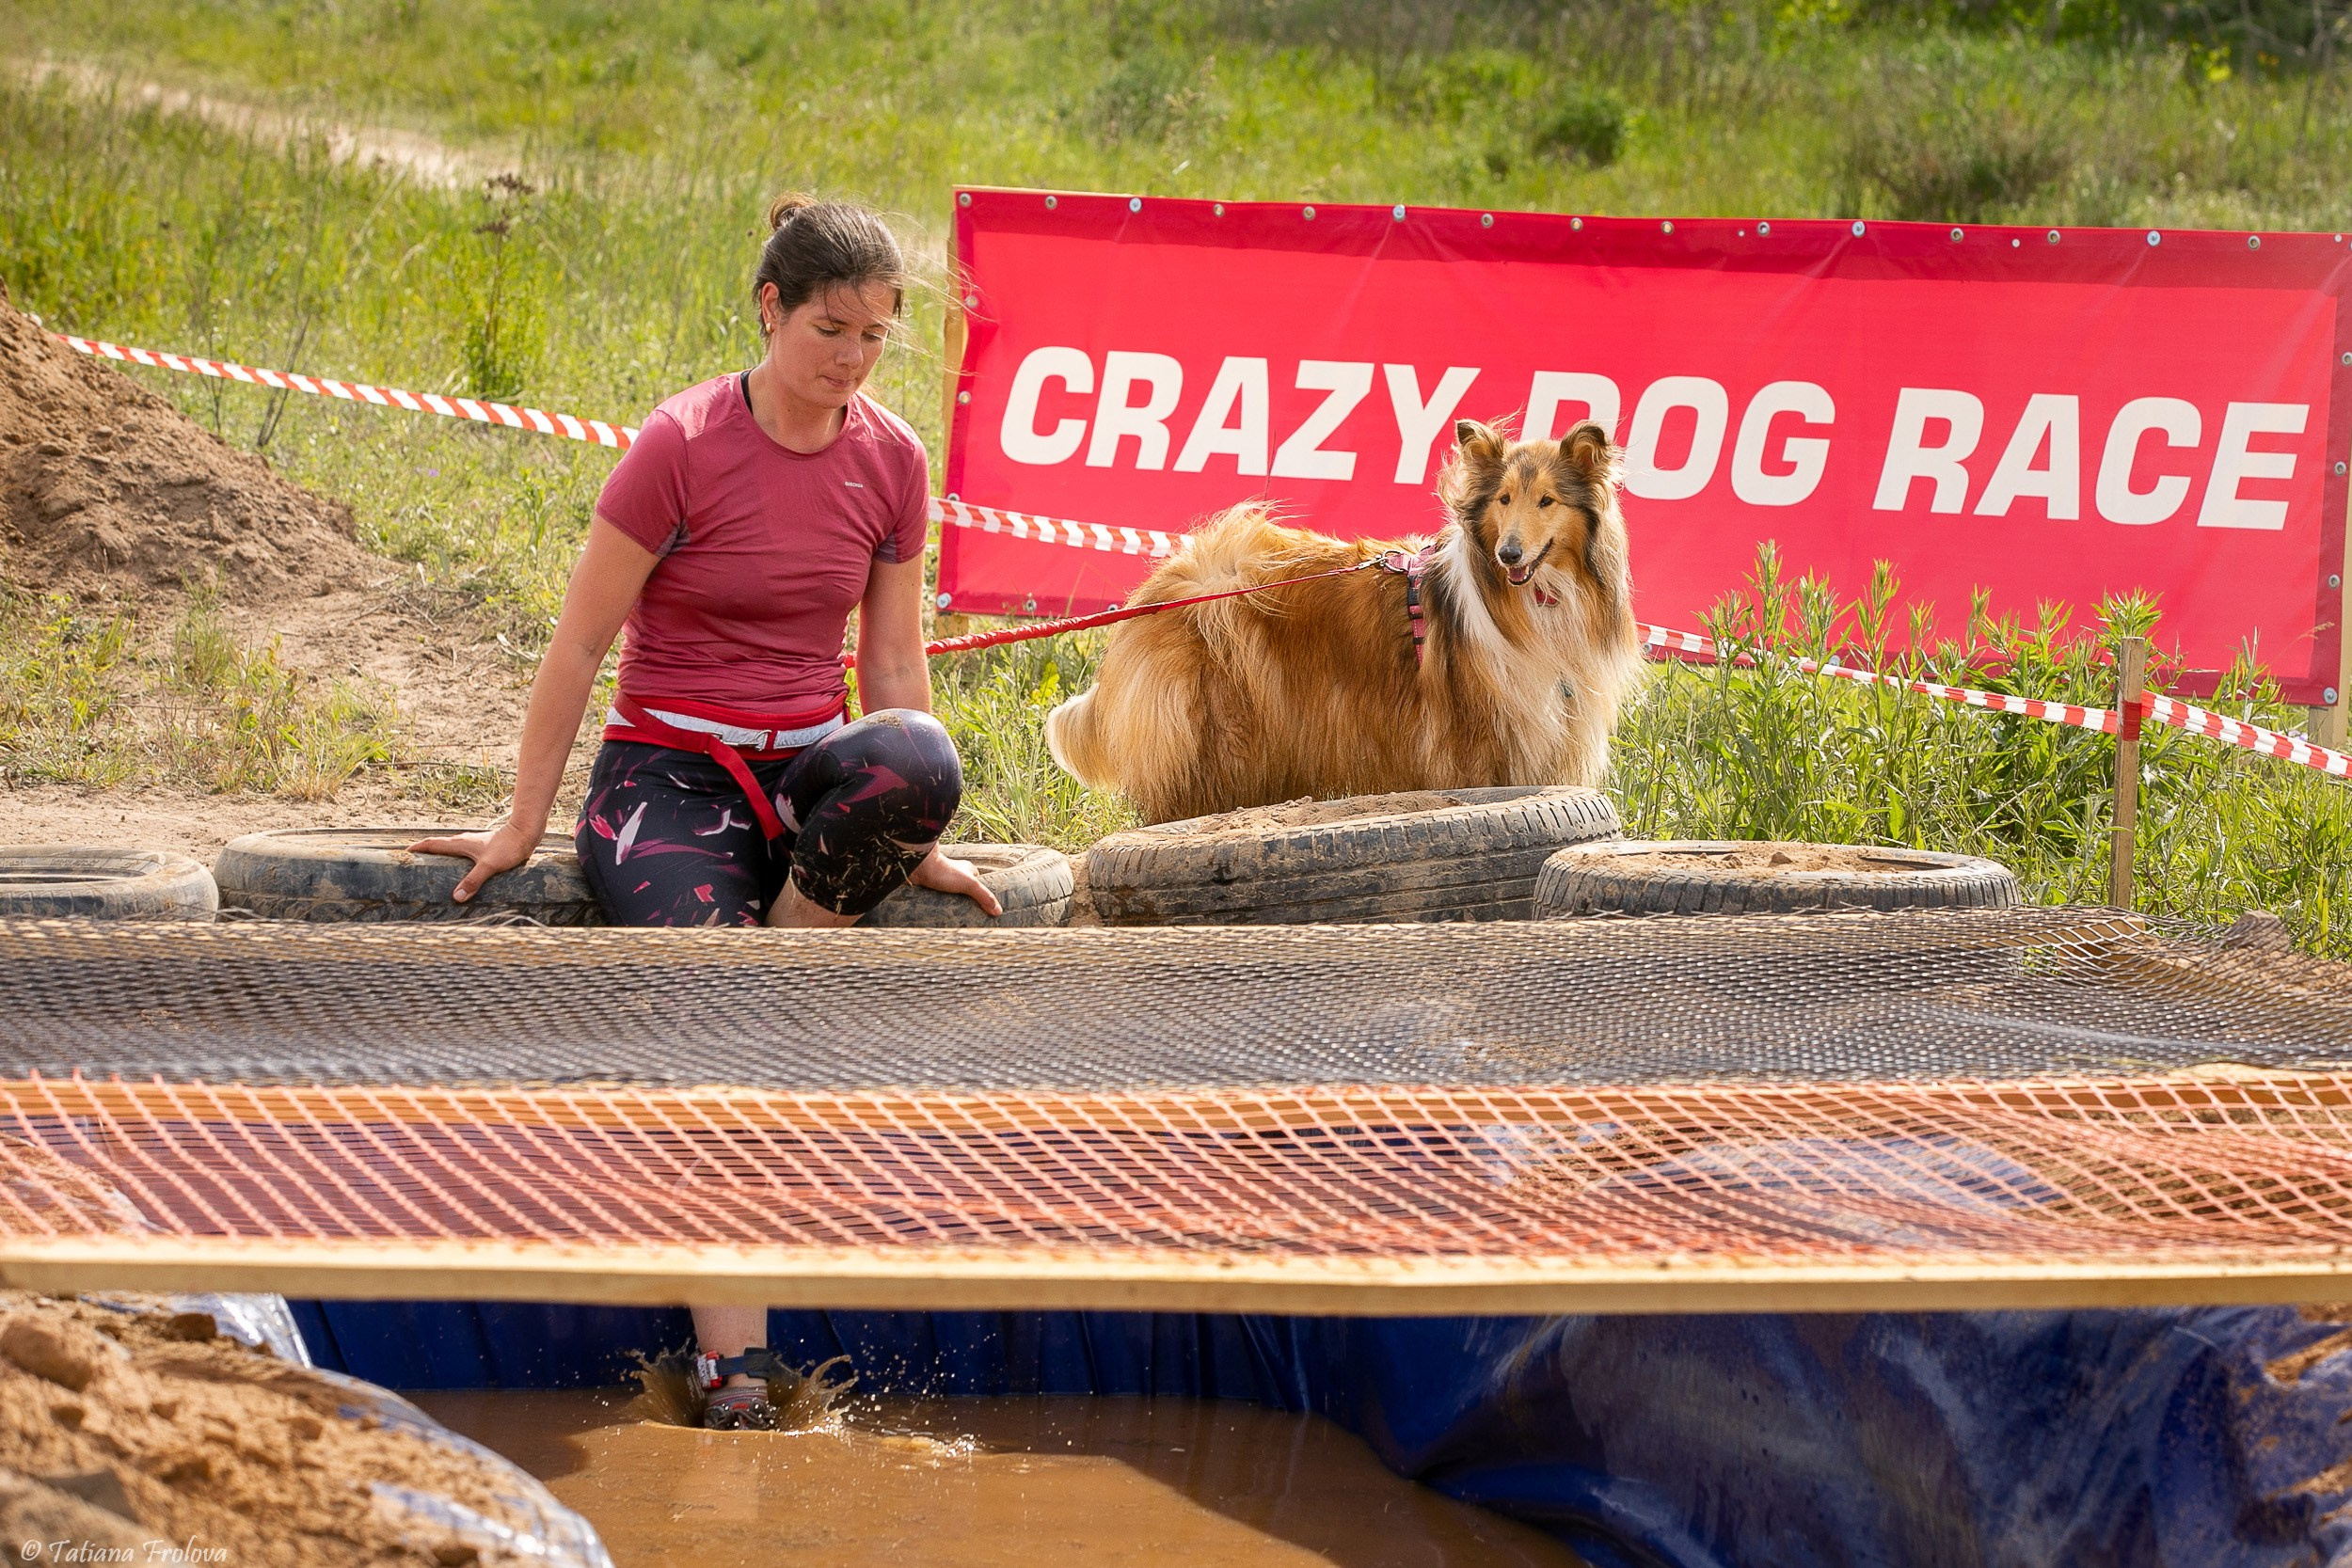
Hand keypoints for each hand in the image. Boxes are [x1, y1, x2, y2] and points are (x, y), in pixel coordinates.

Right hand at [407, 820, 541, 902]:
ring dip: (440, 856)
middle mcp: (464, 841)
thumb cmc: (508, 847)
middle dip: (425, 853)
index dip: (417, 848)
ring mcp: (473, 843)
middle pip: (439, 846)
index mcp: (460, 844)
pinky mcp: (483, 847)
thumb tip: (456, 897)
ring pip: (451, 849)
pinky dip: (454, 859)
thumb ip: (473, 880)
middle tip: (414, 863)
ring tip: (433, 868)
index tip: (404, 853)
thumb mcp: (489, 866)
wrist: (525, 834)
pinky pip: (462, 852)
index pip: (432, 844)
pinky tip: (460, 869)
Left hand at [908, 844, 1002, 916]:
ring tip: (955, 918)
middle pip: (964, 892)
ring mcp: (942, 881)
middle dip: (966, 903)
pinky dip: (940, 906)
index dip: (981, 895)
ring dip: (952, 905)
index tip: (985, 909)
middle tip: (969, 917)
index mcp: (967, 870)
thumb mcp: (969, 884)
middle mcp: (955, 874)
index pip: (978, 884)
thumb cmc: (943, 871)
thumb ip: (984, 896)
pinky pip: (938, 899)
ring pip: (951, 896)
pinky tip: (941, 914)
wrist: (918, 866)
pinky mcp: (931, 887)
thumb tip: (998, 911)